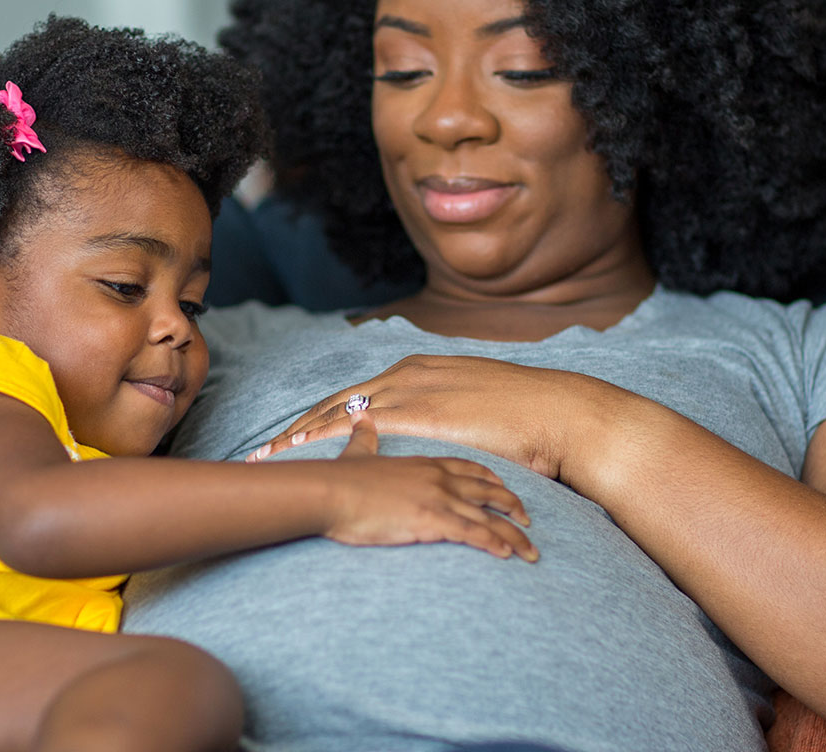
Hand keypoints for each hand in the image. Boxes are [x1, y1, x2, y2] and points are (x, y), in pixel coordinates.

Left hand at [248, 354, 612, 479]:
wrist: (559, 414)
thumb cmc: (527, 419)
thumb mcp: (477, 407)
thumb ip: (449, 415)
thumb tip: (439, 434)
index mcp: (419, 370)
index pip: (358, 396)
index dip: (323, 417)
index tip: (295, 436)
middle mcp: (407, 373)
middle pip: (337, 402)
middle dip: (299, 426)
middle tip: (266, 449)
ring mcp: (411, 390)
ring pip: (337, 412)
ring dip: (300, 435)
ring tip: (269, 456)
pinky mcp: (419, 412)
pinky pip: (357, 427)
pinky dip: (324, 439)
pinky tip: (302, 454)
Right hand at [313, 416, 538, 560]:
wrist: (327, 492)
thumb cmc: (338, 478)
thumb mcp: (358, 453)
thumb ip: (365, 437)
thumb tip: (361, 420)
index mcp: (424, 462)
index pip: (469, 467)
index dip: (491, 479)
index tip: (505, 488)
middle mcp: (438, 477)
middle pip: (488, 490)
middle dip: (513, 506)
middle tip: (530, 520)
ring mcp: (438, 497)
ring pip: (488, 516)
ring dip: (513, 535)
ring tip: (530, 551)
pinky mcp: (432, 519)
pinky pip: (473, 533)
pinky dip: (494, 544)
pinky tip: (507, 555)